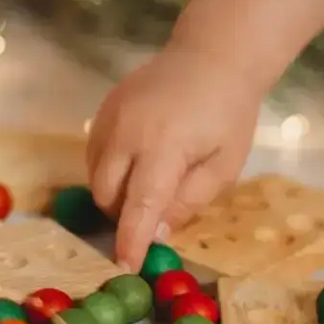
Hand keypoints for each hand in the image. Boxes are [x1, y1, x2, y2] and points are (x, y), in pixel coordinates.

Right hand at [87, 41, 261, 270]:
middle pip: (107, 195)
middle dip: (124, 215)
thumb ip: (189, 201)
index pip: (140, 206)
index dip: (131, 240)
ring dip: (115, 194)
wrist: (213, 56)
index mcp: (164, 148)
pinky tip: (135, 163)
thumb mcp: (224, 166)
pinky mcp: (103, 109)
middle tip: (151, 215)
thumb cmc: (228, 115)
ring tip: (147, 184)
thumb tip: (157, 233)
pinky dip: (109, 170)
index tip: (125, 267)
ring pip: (95, 176)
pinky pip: (94, 154)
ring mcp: (110, 118)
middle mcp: (128, 132)